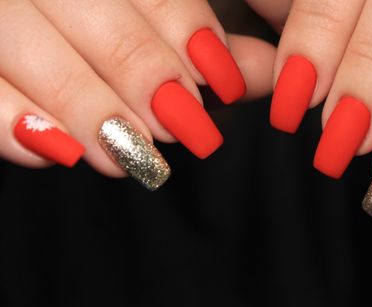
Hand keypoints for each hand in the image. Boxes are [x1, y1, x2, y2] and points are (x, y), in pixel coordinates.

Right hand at [0, 0, 274, 189]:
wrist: (35, 34)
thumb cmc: (95, 37)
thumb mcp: (151, 28)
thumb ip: (208, 47)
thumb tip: (273, 76)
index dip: (188, 32)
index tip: (224, 82)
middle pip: (90, 8)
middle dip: (142, 70)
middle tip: (182, 126)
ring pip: (23, 40)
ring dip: (87, 106)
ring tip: (131, 156)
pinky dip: (9, 121)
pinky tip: (55, 153)